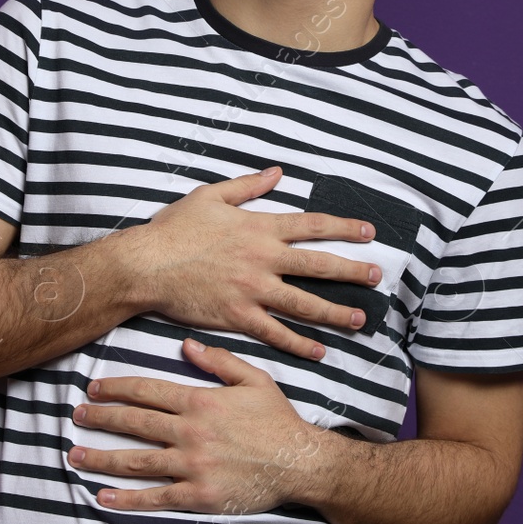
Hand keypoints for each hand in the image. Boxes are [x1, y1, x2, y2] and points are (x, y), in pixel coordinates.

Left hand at [68, 338, 328, 512]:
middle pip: (134, 423)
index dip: (116, 388)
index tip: (94, 388)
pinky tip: (102, 496)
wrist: (300, 462)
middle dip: (101, 418)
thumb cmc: (278, 419)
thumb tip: (185, 346)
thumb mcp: (254, 379)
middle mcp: (190, 432)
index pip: (147, 391)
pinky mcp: (198, 495)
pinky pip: (155, 497)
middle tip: (75, 416)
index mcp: (200, 401)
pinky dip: (126, 498)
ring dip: (101, 457)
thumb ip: (218, 361)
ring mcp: (192, 465)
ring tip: (75, 454)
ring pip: (136, 460)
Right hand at [124, 165, 381, 359]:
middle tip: (376, 277)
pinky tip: (320, 351)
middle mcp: (263, 259)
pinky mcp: (239, 317)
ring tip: (360, 318)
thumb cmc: (174, 229)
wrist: (146, 265)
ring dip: (336, 312)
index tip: (368, 233)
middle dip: (352, 271)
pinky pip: (277, 334)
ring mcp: (253, 291)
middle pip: (319, 265)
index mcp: (259, 228)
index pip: (313, 226)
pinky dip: (300, 344)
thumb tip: (278, 172)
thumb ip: (248, 185)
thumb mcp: (211, 196)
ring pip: (305, 304)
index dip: (344, 228)